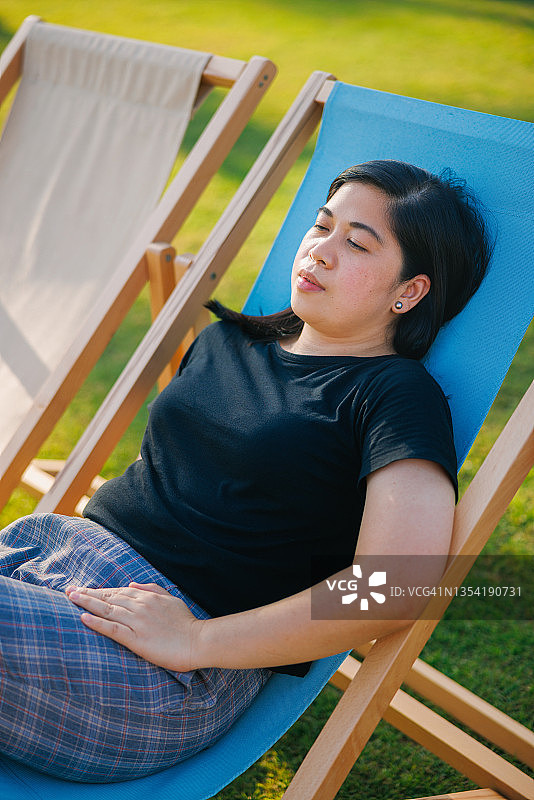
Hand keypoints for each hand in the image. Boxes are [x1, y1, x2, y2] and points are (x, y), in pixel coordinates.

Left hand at [66, 583, 203, 671]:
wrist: (198, 641)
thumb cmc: (186, 623)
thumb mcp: (171, 600)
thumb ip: (152, 590)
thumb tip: (133, 584)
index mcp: (148, 597)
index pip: (118, 591)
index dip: (100, 591)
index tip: (85, 589)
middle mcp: (140, 606)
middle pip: (109, 598)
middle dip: (88, 594)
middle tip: (69, 591)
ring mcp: (137, 622)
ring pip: (108, 609)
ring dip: (88, 603)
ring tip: (71, 598)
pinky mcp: (136, 639)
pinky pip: (113, 629)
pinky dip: (97, 622)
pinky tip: (84, 618)